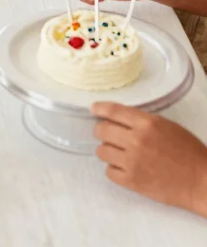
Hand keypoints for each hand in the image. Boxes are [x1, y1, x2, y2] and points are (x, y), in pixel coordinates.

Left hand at [92, 103, 206, 216]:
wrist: (200, 180)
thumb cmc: (188, 151)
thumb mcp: (166, 125)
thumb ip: (142, 121)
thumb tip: (120, 118)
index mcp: (146, 123)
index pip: (113, 111)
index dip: (100, 108)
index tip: (93, 109)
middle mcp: (136, 140)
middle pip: (102, 130)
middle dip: (102, 131)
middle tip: (108, 135)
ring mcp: (132, 161)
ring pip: (101, 151)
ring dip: (107, 151)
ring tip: (118, 153)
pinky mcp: (132, 181)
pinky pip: (109, 172)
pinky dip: (114, 169)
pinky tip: (124, 168)